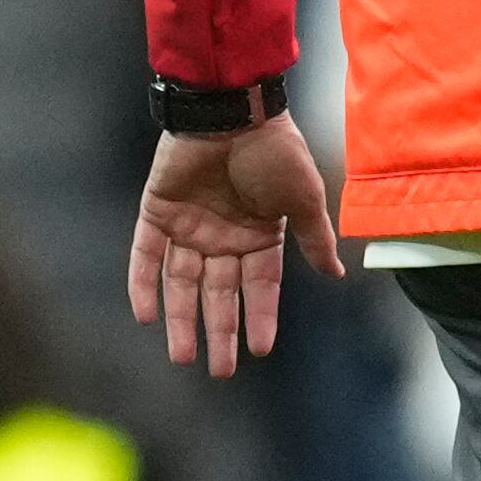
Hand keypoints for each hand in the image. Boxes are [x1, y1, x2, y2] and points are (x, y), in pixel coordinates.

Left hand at [128, 115, 341, 376]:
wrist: (233, 110)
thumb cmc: (276, 151)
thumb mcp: (303, 200)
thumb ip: (314, 239)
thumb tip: (337, 274)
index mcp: (259, 235)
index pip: (259, 287)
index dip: (259, 317)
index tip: (260, 350)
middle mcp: (223, 236)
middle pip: (219, 293)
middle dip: (219, 331)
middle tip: (218, 371)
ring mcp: (188, 226)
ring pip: (181, 283)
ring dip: (181, 319)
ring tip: (182, 356)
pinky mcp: (157, 211)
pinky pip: (146, 255)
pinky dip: (143, 284)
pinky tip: (145, 316)